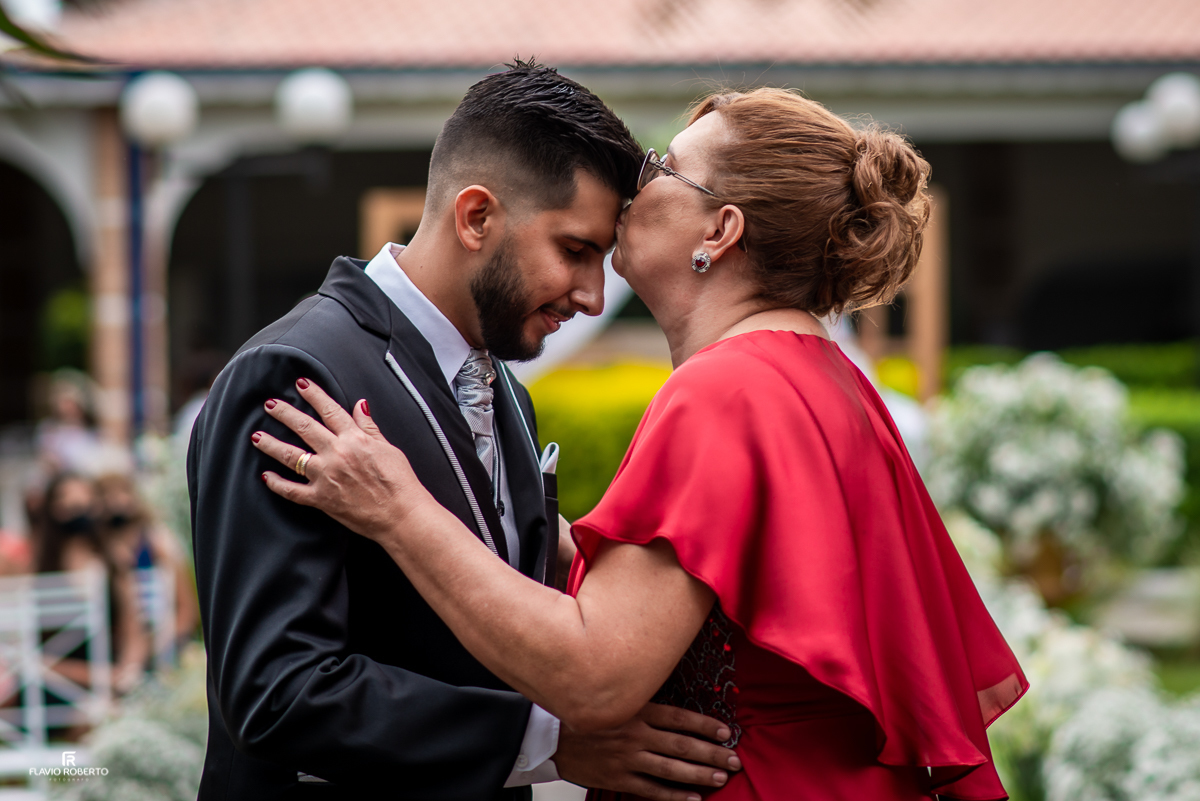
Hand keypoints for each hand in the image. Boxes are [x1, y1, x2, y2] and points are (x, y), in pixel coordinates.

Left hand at [252, 378, 437, 541]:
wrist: (401, 514)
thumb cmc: (400, 482)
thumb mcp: (388, 448)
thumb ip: (370, 427)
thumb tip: (360, 405)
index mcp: (355, 439)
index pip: (330, 410)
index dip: (314, 394)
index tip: (300, 384)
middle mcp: (336, 454)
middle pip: (304, 427)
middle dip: (285, 413)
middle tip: (269, 404)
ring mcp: (326, 476)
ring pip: (291, 456)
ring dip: (271, 444)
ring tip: (256, 436)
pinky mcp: (321, 499)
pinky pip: (292, 490)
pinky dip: (277, 483)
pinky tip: (266, 476)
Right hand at [552, 703, 741, 800]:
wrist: (552, 737)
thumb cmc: (587, 717)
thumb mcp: (617, 701)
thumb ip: (645, 705)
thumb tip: (677, 710)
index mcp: (637, 711)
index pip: (680, 718)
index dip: (705, 725)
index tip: (726, 731)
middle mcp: (635, 734)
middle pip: (682, 745)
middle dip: (712, 752)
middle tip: (734, 759)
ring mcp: (628, 758)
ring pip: (672, 768)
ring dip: (699, 773)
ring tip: (720, 776)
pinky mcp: (619, 778)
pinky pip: (652, 790)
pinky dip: (674, 796)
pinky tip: (693, 799)